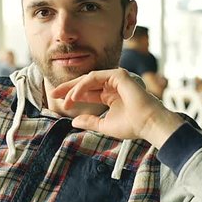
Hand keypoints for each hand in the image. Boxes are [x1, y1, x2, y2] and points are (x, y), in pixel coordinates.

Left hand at [51, 69, 183, 147]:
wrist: (148, 124)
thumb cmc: (132, 126)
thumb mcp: (104, 125)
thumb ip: (90, 122)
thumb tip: (74, 122)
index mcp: (110, 95)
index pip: (87, 92)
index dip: (72, 96)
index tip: (59, 102)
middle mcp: (112, 85)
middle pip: (85, 83)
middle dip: (68, 88)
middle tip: (53, 94)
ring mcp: (116, 79)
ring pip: (88, 79)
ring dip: (74, 89)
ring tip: (65, 100)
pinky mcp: (118, 75)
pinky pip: (95, 77)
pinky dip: (83, 86)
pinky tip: (75, 96)